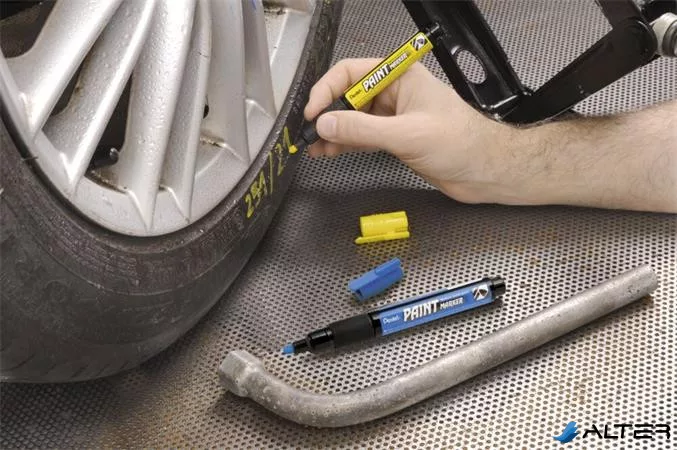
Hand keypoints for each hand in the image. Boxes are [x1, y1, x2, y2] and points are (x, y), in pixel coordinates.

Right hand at [304, 58, 516, 202]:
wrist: (486, 171)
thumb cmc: (462, 143)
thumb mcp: (407, 134)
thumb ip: (363, 129)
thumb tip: (326, 123)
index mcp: (400, 78)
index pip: (352, 73)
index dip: (327, 90)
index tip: (313, 112)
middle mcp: (395, 94)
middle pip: (349, 96)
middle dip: (327, 114)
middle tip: (308, 133)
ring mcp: (394, 117)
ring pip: (354, 119)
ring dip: (333, 132)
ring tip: (312, 147)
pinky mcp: (396, 138)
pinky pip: (362, 136)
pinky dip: (345, 144)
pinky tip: (329, 151)